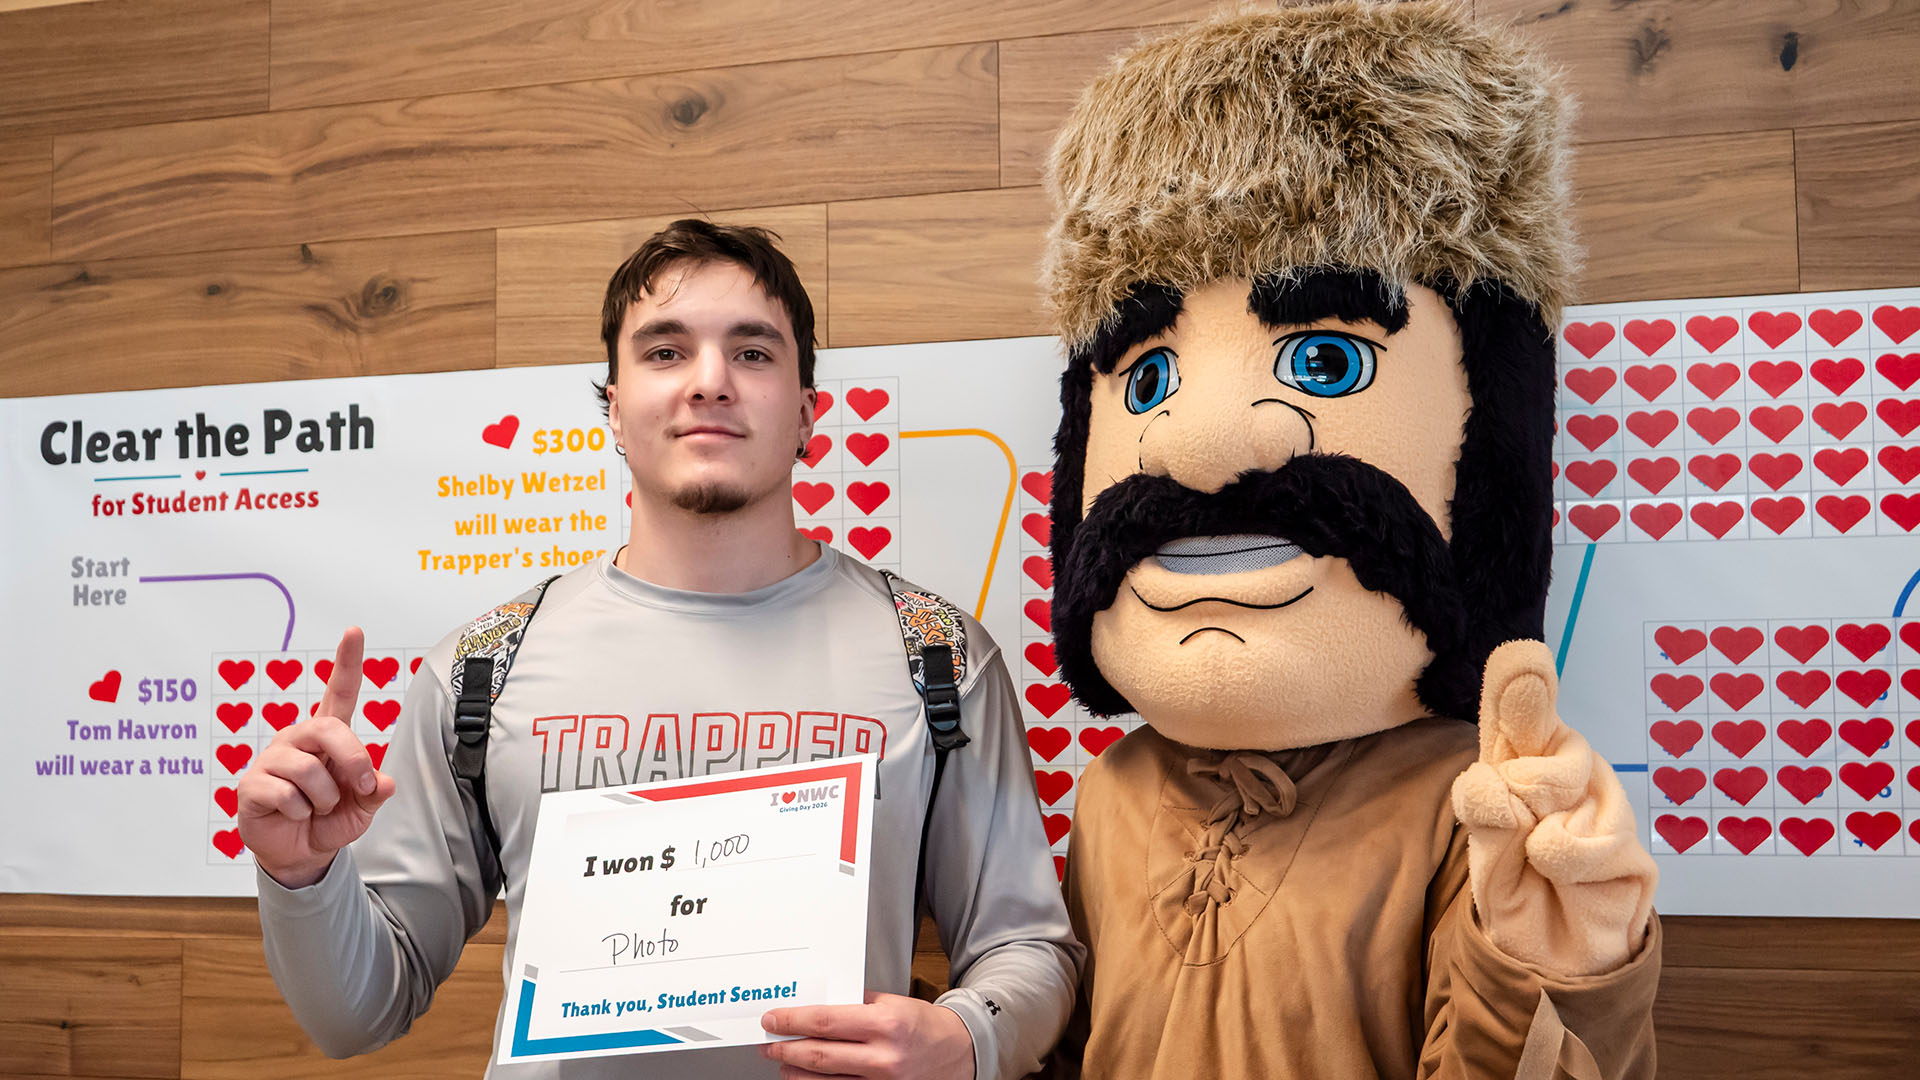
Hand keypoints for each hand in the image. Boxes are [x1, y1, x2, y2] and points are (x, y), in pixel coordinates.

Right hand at [237, 628, 395, 888]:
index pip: (339, 692)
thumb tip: (384, 783)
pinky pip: (286, 795)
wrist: (299, 854)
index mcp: (328, 737)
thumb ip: (374, 793)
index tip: (354, 631)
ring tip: (316, 808)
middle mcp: (299, 739)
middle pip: (329, 729)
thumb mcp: (362, 808)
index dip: (347, 662)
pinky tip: (293, 814)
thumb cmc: (329, 820)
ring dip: (324, 799)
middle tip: (360, 788)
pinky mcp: (252, 784)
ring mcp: (272, 759)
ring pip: (309, 770)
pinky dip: (300, 813)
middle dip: (353, 761)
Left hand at [761, 991, 973, 1078]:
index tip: (774, 1019)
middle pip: (820, 1055)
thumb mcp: (894, 1003)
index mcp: (886, 1023)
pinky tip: (807, 1079)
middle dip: (787, 1049)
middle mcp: (884, 1056)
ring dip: (796, 1072)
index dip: (794, 1021)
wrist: (961, 1053)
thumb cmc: (926, 1026)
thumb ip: (858, 1004)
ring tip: (782, 1062)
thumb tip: (817, 1007)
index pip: (827, 1022)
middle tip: (770, 1043)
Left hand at [1449, 640, 1656, 976]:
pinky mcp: (1631, 844)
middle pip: (1543, 735)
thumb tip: (1487, 776)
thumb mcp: (1486, 860)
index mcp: (1519, 767)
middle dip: (1520, 776)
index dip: (1519, 686)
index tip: (1523, 655)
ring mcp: (1601, 803)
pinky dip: (1566, 858)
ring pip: (1563, 779)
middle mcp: (1564, 773)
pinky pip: (1592, 837)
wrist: (1557, 964)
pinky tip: (1560, 870)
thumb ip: (1485, 816)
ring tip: (1538, 852)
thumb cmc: (1519, 897)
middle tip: (1515, 822)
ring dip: (1539, 818)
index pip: (1514, 717)